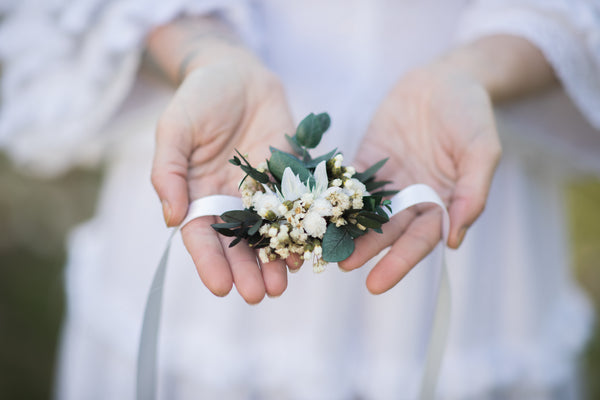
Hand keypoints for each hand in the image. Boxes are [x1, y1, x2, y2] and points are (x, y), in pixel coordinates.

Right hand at [151, 53, 295, 303]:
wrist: (238, 73)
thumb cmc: (199, 98)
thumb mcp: (174, 129)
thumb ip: (168, 171)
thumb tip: (171, 218)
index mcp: (197, 194)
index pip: (201, 236)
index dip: (209, 263)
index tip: (221, 287)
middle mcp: (230, 200)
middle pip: (237, 244)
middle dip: (246, 271)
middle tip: (257, 295)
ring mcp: (262, 192)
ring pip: (269, 234)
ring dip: (275, 260)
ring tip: (282, 284)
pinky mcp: (289, 178)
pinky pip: (296, 209)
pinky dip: (301, 230)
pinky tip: (307, 250)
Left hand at [338, 66, 501, 292]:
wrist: (445, 78)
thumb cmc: (471, 115)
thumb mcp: (482, 152)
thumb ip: (471, 193)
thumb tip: (455, 239)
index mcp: (441, 204)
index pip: (419, 241)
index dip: (398, 262)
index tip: (375, 284)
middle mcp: (411, 200)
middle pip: (386, 232)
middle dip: (364, 250)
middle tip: (338, 265)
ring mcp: (387, 182)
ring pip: (362, 212)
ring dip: (343, 229)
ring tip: (320, 245)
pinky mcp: (366, 161)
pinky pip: (347, 182)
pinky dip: (331, 196)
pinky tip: (311, 208)